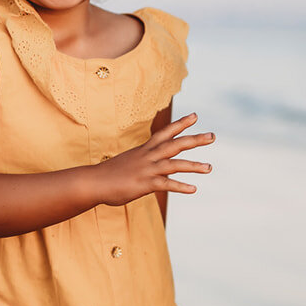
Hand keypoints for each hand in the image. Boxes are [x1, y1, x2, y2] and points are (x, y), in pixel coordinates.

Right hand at [95, 113, 213, 205]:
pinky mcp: (145, 184)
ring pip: (174, 164)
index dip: (180, 124)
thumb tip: (152, 163)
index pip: (165, 132)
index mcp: (145, 150)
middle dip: (195, 139)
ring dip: (193, 165)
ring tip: (209, 167)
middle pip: (175, 144)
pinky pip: (166, 184)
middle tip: (213, 136)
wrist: (93, 182)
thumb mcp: (130, 161)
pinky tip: (193, 189)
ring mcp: (147, 169)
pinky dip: (180, 186)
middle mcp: (148, 156)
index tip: (195, 116)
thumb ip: (144, 161)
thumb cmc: (110, 173)